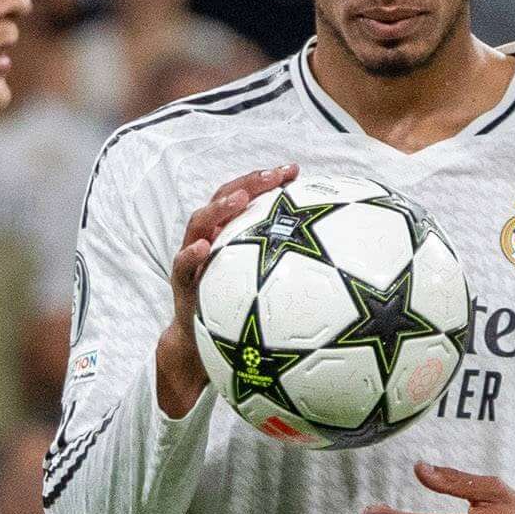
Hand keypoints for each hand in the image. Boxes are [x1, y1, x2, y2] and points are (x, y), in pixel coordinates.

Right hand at [155, 165, 296, 411]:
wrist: (201, 343)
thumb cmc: (236, 309)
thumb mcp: (261, 284)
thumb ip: (284, 265)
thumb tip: (333, 258)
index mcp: (228, 232)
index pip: (246, 196)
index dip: (266, 180)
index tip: (294, 171)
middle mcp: (209, 237)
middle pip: (223, 199)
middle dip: (248, 183)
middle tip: (272, 177)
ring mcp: (192, 257)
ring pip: (199, 223)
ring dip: (219, 209)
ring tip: (239, 201)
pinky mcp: (180, 282)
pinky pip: (182, 265)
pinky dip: (191, 254)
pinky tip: (204, 248)